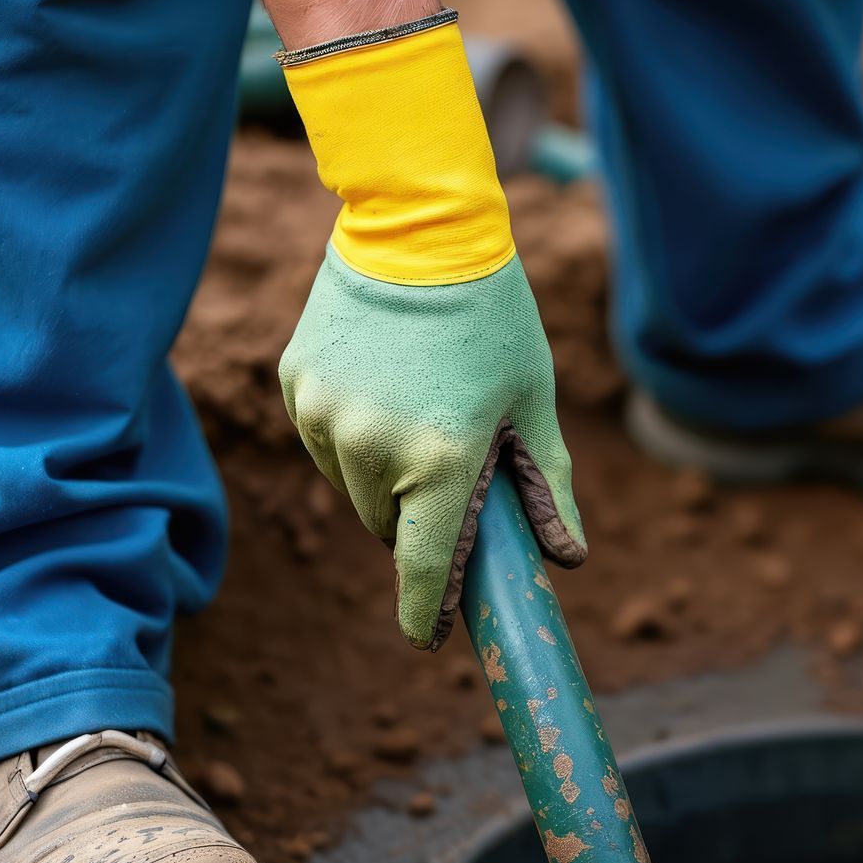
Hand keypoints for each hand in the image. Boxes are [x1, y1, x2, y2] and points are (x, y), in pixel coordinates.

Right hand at [279, 252, 583, 649]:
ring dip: (384, 477)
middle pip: (389, 526)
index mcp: (440, 458)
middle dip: (421, 516)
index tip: (430, 638)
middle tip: (452, 466)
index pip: (423, 567)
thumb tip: (567, 559)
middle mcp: (371, 446)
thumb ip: (547, 486)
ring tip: (419, 410)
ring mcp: (324, 416)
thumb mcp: (533, 402)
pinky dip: (352, 437)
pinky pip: (324, 442)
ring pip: (353, 488)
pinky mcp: (295, 386)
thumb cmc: (492, 318)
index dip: (427, 611)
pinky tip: (383, 387)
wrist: (419, 224)